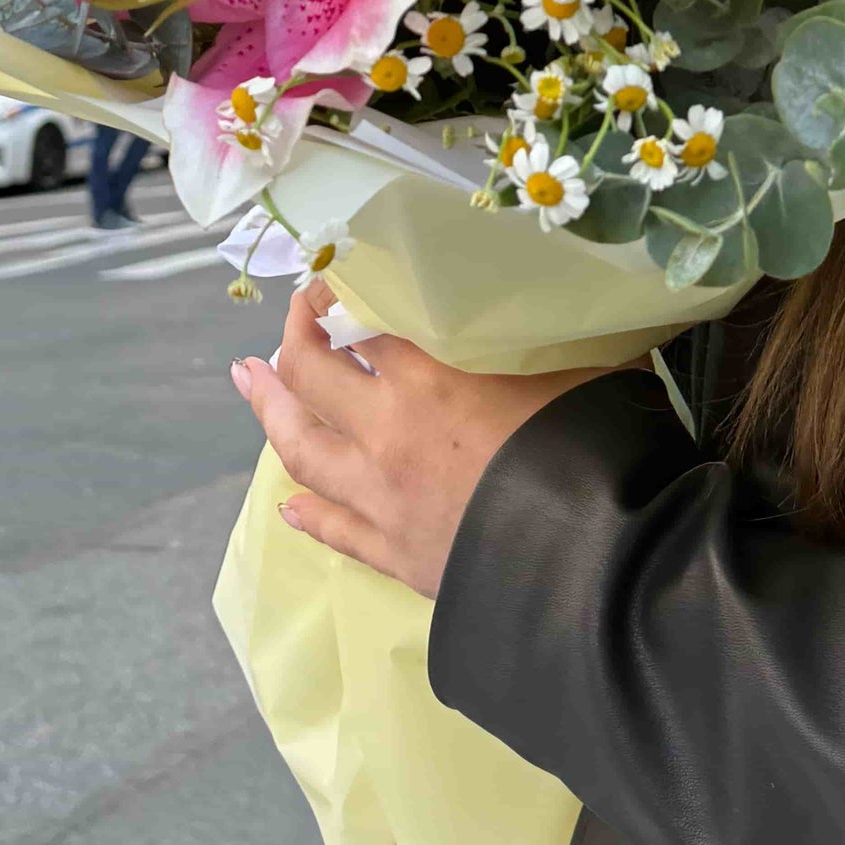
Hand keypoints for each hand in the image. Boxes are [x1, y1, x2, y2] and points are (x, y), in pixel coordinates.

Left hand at [230, 277, 602, 598]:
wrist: (595, 566)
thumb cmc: (593, 448)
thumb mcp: (578, 361)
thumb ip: (542, 328)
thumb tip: (554, 295)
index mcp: (429, 377)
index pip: (359, 321)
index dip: (338, 294)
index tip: (333, 278)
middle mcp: (389, 432)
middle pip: (312, 377)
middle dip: (291, 339)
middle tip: (287, 320)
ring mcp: (383, 498)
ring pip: (303, 449)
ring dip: (271, 410)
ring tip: (249, 380)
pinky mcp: (396, 555)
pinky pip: (336, 530)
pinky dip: (308, 513)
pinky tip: (289, 505)